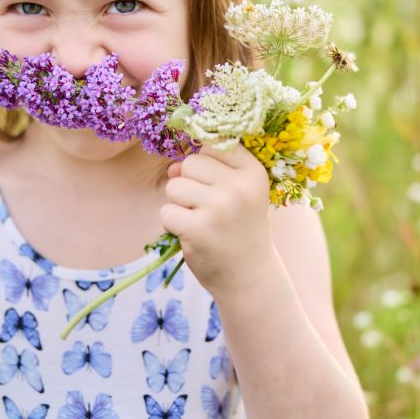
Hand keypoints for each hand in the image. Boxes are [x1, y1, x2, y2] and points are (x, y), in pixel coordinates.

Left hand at [160, 143, 274, 295]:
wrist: (249, 276)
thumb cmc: (239, 227)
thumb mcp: (237, 192)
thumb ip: (208, 170)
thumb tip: (173, 168)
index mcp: (253, 171)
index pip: (213, 145)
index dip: (207, 165)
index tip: (219, 186)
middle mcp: (239, 187)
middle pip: (190, 163)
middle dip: (190, 184)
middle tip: (209, 208)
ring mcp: (219, 208)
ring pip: (174, 186)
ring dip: (180, 204)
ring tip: (202, 221)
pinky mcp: (198, 229)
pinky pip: (166, 212)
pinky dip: (173, 224)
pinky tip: (193, 235)